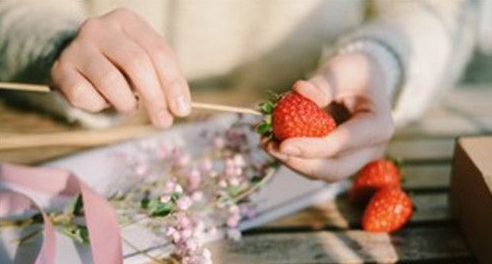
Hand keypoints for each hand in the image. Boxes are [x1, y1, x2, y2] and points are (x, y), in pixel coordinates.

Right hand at [51, 8, 190, 126]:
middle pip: (137, 63)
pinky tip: (102, 100)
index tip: (182, 109)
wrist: (78, 61)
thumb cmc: (120, 64)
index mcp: (127, 21)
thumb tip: (181, 108)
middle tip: (163, 121)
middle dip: (155, 98)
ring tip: (129, 106)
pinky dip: (99, 106)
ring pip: (111, 81)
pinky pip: (85, 95)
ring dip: (126, 103)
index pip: (158, 51)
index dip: (173, 83)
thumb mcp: (146, 63)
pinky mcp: (61, 69)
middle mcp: (100, 28)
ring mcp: (77, 47)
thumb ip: (165, 81)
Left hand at [264, 53, 394, 181]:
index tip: (282, 145)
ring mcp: (356, 158)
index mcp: (379, 127)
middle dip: (299, 163)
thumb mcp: (342, 69)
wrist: (362, 80)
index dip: (311, 148)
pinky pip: (316, 166)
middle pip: (334, 169)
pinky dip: (295, 158)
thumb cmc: (354, 72)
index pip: (342, 145)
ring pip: (322, 173)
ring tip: (267, 143)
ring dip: (293, 162)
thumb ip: (323, 83)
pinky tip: (274, 142)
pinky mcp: (340, 160)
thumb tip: (300, 91)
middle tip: (271, 147)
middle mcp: (371, 149)